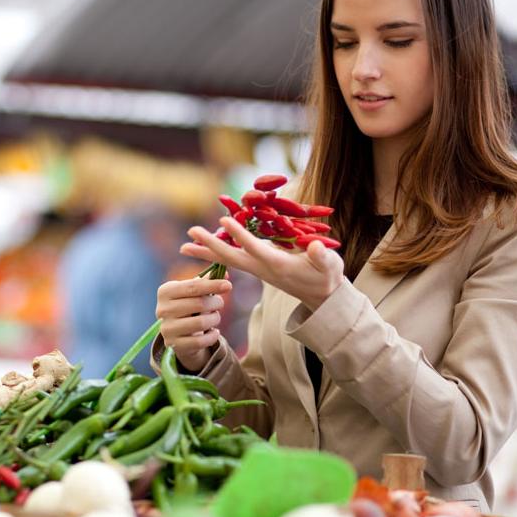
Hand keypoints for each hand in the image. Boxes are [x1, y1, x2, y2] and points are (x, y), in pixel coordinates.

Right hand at [156, 276, 231, 372]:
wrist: (177, 332)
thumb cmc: (188, 305)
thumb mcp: (194, 291)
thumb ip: (207, 281)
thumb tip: (226, 273)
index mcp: (165, 291)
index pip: (193, 286)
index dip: (213, 285)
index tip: (229, 285)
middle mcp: (162, 309)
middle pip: (198, 304)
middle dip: (215, 302)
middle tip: (220, 303)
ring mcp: (167, 328)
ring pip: (201, 323)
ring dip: (215, 319)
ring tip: (215, 317)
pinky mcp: (173, 344)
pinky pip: (200, 341)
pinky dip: (212, 336)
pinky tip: (214, 332)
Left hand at [181, 216, 345, 311]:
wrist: (322, 296)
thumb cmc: (327, 277)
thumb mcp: (330, 266)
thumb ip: (322, 257)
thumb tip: (315, 248)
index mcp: (278, 265)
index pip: (254, 248)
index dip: (239, 234)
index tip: (223, 220)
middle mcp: (263, 269)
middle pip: (232, 257)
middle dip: (210, 244)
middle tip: (190, 232)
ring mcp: (258, 270)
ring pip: (228, 259)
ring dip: (207, 251)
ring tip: (185, 243)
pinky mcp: (258, 268)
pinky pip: (234, 259)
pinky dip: (218, 253)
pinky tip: (205, 247)